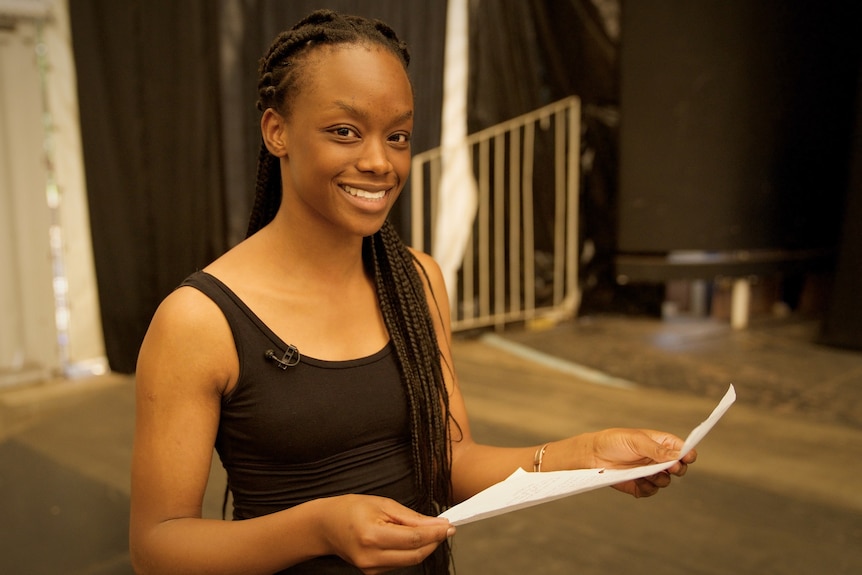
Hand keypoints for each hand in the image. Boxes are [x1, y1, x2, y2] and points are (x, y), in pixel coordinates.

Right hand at [321, 494, 453, 573]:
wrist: (325, 526)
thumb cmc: (350, 509)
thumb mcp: (382, 504)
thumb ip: (411, 517)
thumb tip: (436, 524)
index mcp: (372, 536)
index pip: (414, 539)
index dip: (436, 533)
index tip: (450, 526)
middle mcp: (371, 557)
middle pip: (415, 555)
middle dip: (434, 542)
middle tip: (446, 529)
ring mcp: (371, 569)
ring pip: (410, 562)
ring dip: (425, 547)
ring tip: (430, 531)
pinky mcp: (372, 573)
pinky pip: (400, 563)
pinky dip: (411, 552)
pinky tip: (414, 539)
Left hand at [586, 428, 696, 497]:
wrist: (593, 455)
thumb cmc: (614, 441)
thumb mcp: (636, 441)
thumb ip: (656, 449)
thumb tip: (678, 456)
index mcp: (660, 443)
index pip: (682, 449)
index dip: (687, 454)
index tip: (687, 458)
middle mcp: (658, 459)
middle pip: (679, 468)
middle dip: (676, 469)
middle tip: (669, 468)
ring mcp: (650, 472)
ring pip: (666, 481)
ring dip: (660, 479)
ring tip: (646, 473)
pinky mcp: (640, 485)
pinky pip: (652, 491)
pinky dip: (647, 488)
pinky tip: (637, 481)